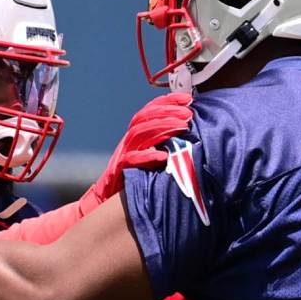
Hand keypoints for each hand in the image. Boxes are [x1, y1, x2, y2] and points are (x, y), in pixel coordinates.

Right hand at [80, 93, 192, 212]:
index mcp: (137, 134)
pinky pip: (131, 160)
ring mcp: (123, 154)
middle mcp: (129, 140)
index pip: (150, 110)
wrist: (108, 201)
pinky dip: (147, 156)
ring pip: (139, 133)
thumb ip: (165, 145)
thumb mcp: (152, 157)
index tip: (188, 98)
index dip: (168, 101)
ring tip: (182, 127)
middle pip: (145, 117)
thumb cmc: (136, 179)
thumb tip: (192, 135)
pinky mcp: (119, 170)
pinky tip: (163, 155)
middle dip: (168, 112)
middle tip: (188, 113)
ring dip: (162, 127)